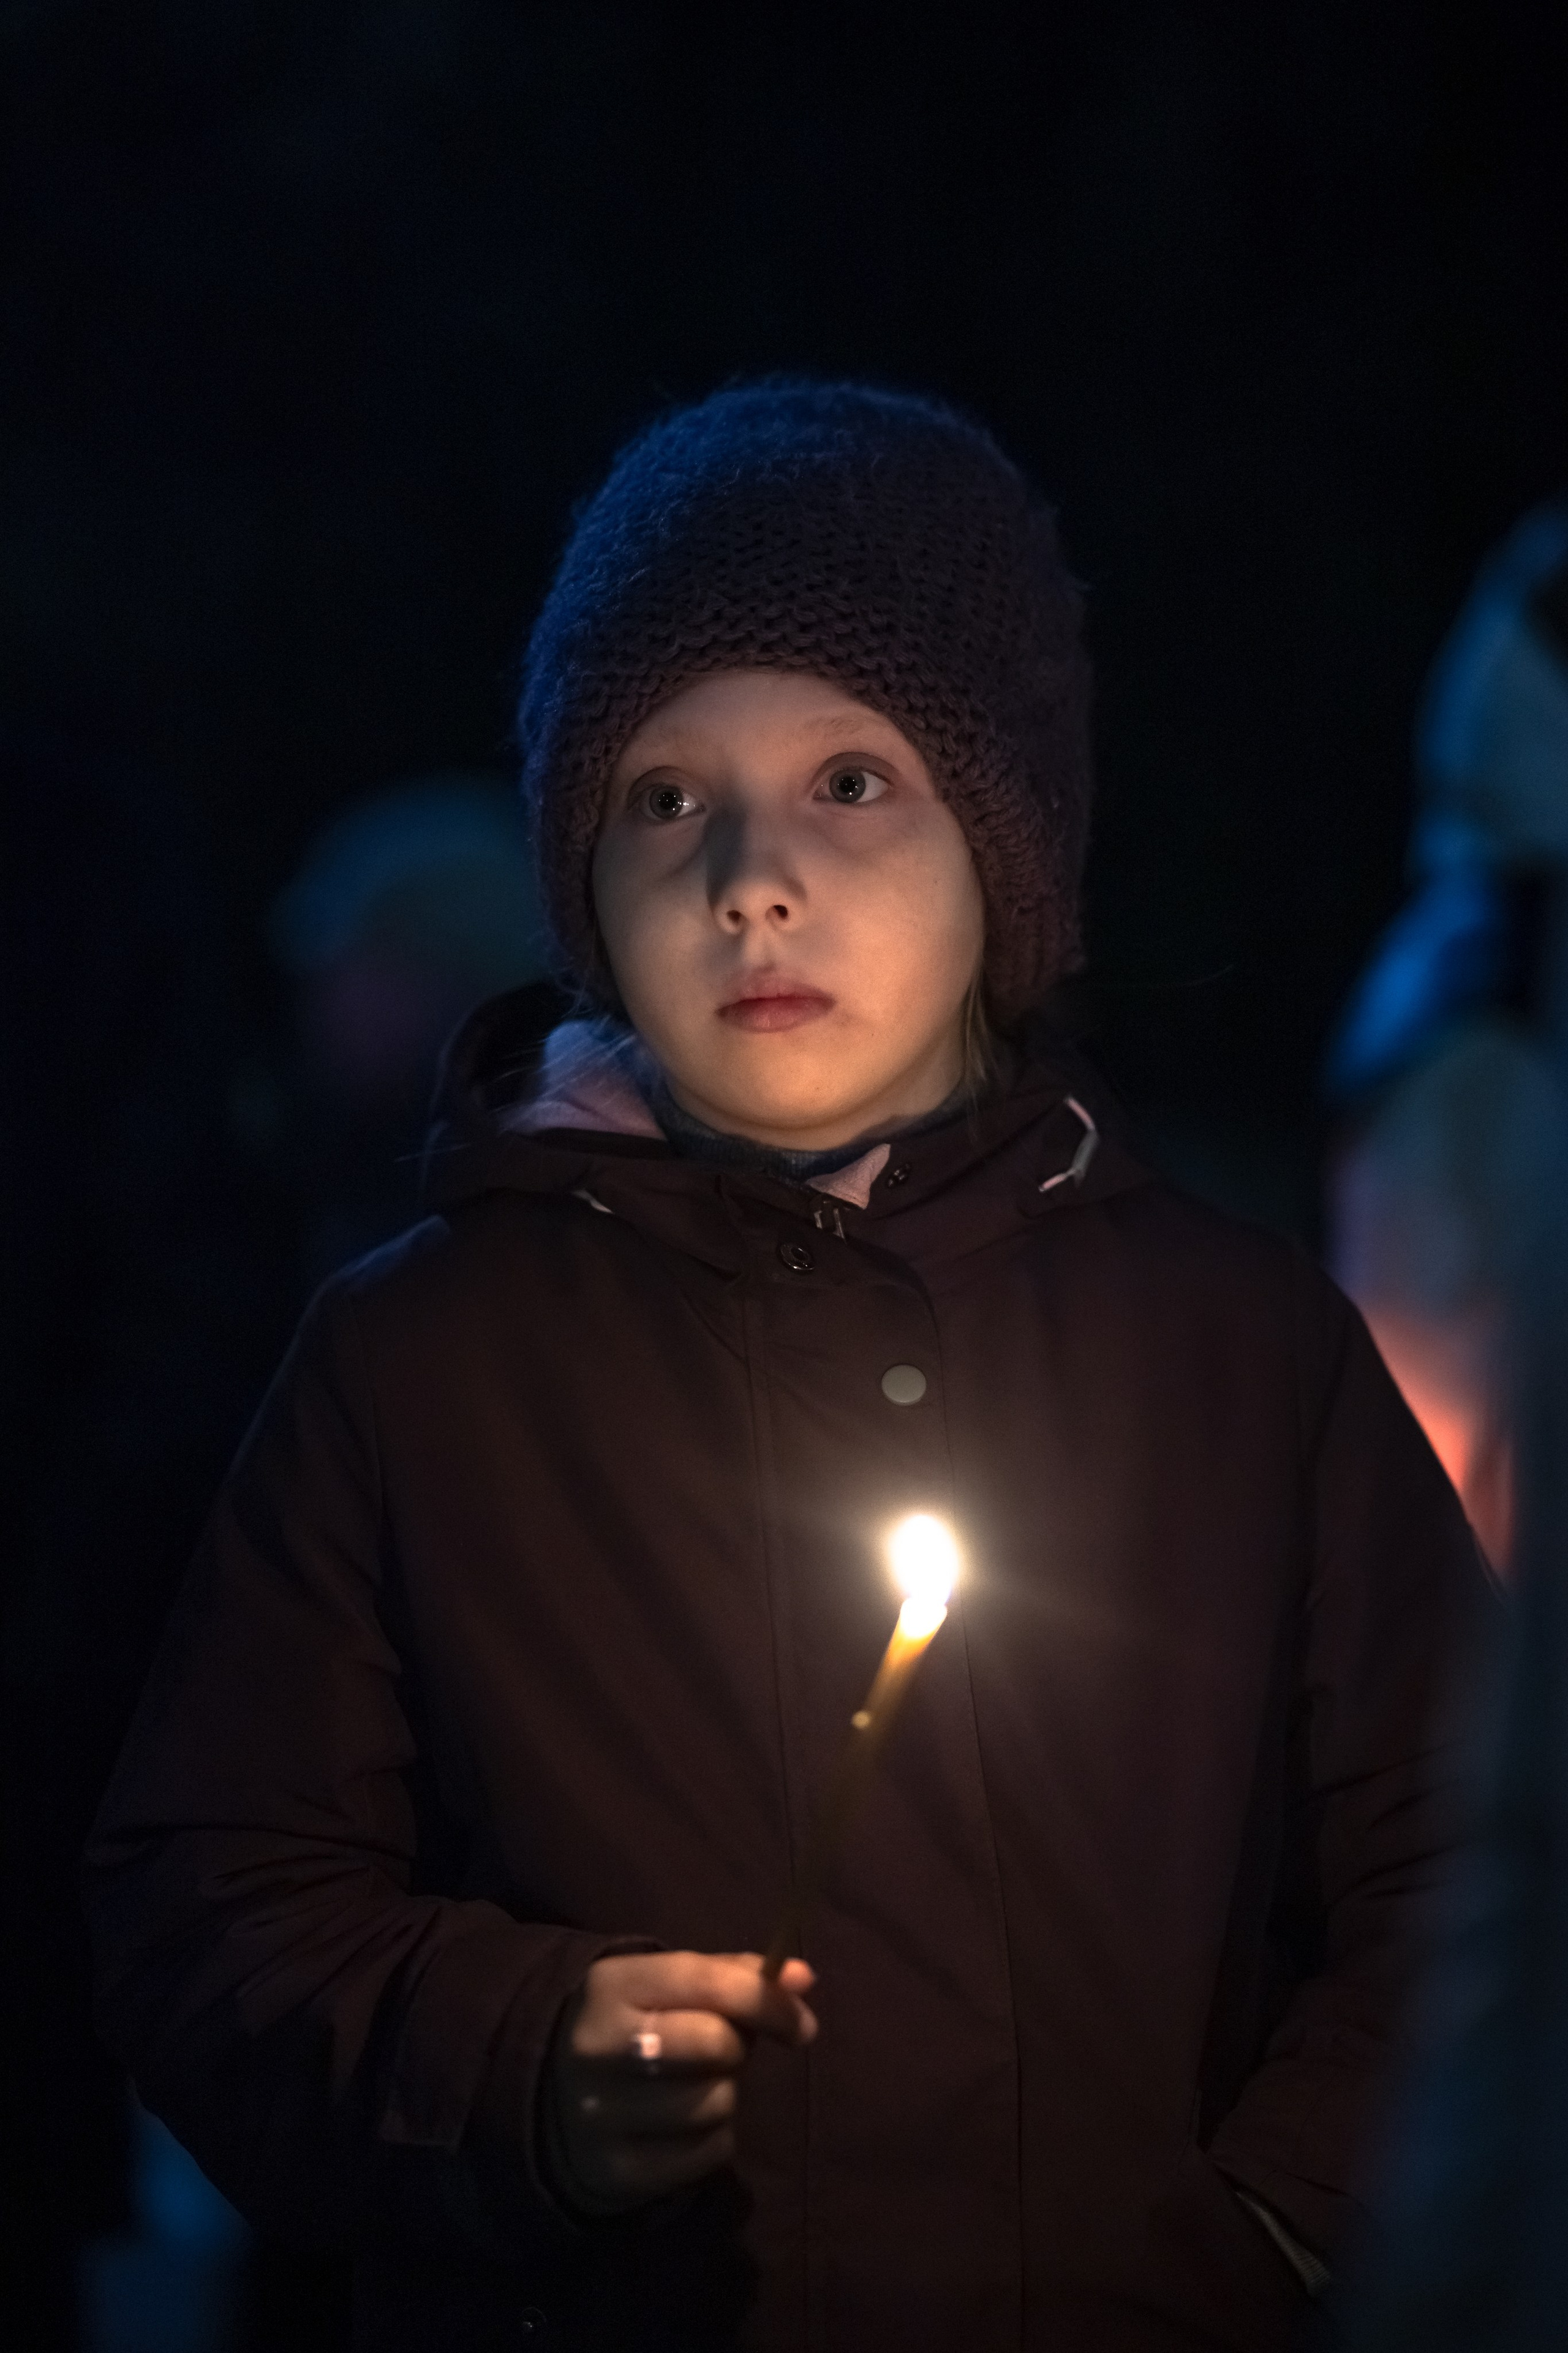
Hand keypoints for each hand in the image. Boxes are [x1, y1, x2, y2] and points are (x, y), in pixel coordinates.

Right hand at [545, 1949, 816, 2214]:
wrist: (547, 2100)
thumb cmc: (628, 2026)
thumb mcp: (663, 1986)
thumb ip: (733, 1975)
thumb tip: (805, 1979)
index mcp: (612, 1986)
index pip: (707, 1981)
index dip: (767, 1999)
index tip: (802, 2022)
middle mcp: (599, 2047)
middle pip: (717, 2044)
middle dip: (737, 2047)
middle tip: (721, 2050)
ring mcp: (602, 2115)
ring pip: (718, 2102)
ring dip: (726, 2095)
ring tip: (696, 2085)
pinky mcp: (617, 2171)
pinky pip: (709, 2154)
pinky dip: (715, 2139)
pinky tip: (686, 2125)